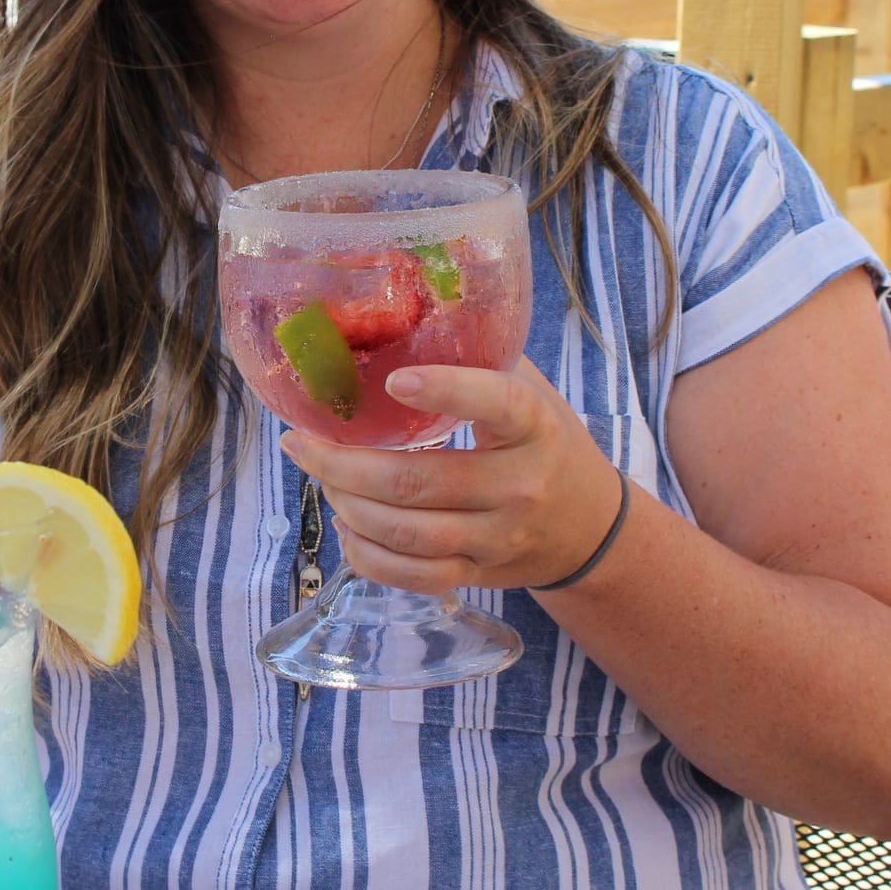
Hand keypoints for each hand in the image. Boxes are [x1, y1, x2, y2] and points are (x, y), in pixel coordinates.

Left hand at [279, 359, 623, 594]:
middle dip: (342, 463)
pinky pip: (414, 576)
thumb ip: (480, 356)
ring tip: (320, 478)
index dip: (447, 390)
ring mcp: (498, 538)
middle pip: (417, 482)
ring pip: (407, 533)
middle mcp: (519, 486)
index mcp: (535, 427)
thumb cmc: (547, 443)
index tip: (394, 379)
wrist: (591, 528)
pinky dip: (367, 556)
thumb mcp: (532, 390)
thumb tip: (397, 313)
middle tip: (300, 442)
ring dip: (347, 505)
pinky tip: (346, 527)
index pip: (498, 404)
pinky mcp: (479, 575)